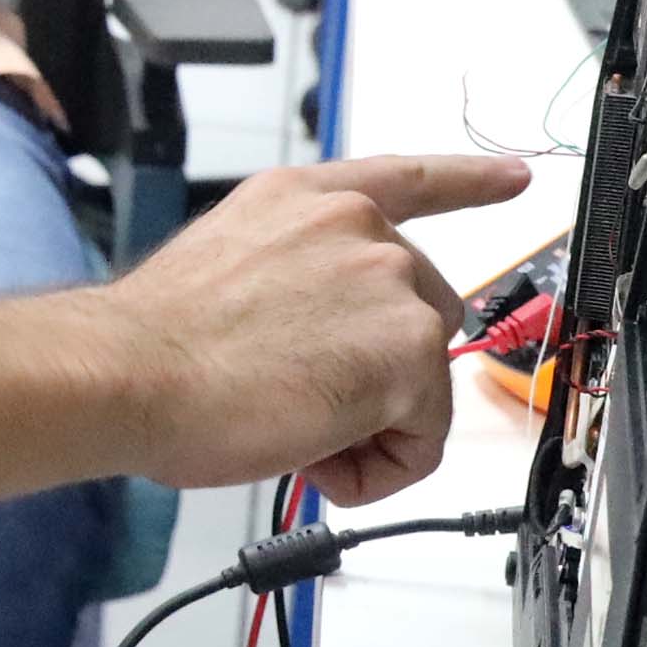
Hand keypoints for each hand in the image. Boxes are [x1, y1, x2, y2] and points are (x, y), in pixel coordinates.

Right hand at [100, 155, 530, 504]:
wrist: (130, 371)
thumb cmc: (152, 338)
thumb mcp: (225, 264)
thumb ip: (290, 278)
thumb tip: (310, 342)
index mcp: (304, 199)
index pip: (408, 178)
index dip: (470, 181)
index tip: (515, 178)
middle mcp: (357, 227)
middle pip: (422, 313)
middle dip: (377, 371)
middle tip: (297, 400)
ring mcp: (391, 283)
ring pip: (421, 381)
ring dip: (371, 423)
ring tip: (293, 427)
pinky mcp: (409, 352)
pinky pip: (422, 441)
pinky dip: (377, 468)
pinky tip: (313, 455)